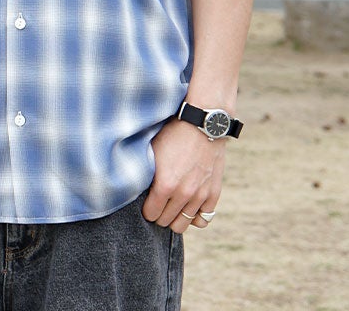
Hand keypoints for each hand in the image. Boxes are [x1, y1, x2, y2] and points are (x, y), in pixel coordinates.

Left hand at [142, 118, 224, 232]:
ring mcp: (200, 195)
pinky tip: (187, 206)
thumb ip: (145, 173)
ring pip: (183, 224)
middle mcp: (183, 194)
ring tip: (171, 205)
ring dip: (175, 217)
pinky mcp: (214, 193)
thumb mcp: (152, 150)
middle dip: (159, 214)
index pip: (151, 214)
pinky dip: (194, 216)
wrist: (202, 124)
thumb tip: (134, 187)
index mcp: (165, 184)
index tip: (146, 202)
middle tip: (158, 203)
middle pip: (166, 221)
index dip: (146, 209)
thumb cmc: (173, 133)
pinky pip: (203, 219)